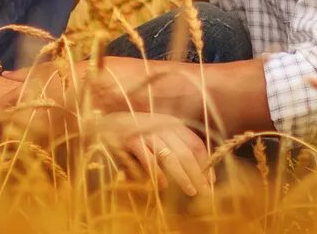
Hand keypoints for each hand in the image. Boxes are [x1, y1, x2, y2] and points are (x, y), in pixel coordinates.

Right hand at [96, 111, 212, 196]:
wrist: (105, 123)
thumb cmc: (136, 132)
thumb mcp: (158, 135)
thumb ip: (174, 147)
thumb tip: (196, 171)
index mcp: (172, 123)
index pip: (195, 143)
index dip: (205, 162)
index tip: (210, 180)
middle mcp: (162, 126)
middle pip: (186, 151)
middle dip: (198, 173)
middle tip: (205, 191)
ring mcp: (147, 133)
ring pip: (170, 156)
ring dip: (182, 176)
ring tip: (192, 191)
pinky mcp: (131, 141)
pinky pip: (148, 159)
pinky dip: (158, 173)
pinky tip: (164, 185)